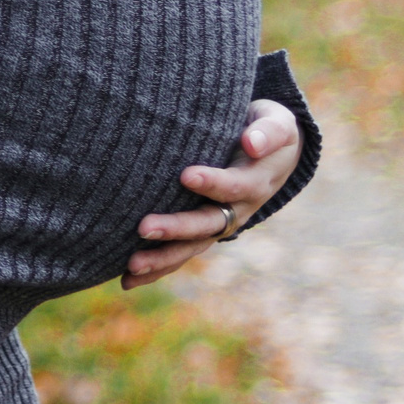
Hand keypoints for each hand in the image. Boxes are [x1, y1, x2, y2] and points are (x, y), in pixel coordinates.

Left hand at [121, 99, 302, 290]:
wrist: (271, 152)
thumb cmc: (266, 129)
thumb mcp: (276, 123)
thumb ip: (268, 131)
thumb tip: (251, 143)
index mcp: (255, 182)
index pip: (234, 185)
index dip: (213, 183)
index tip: (186, 175)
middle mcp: (238, 210)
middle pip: (208, 224)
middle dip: (177, 228)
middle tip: (144, 227)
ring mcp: (220, 225)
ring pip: (192, 247)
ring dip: (162, 258)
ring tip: (130, 265)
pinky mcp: (203, 232)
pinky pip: (181, 254)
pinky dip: (157, 269)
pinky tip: (127, 280)